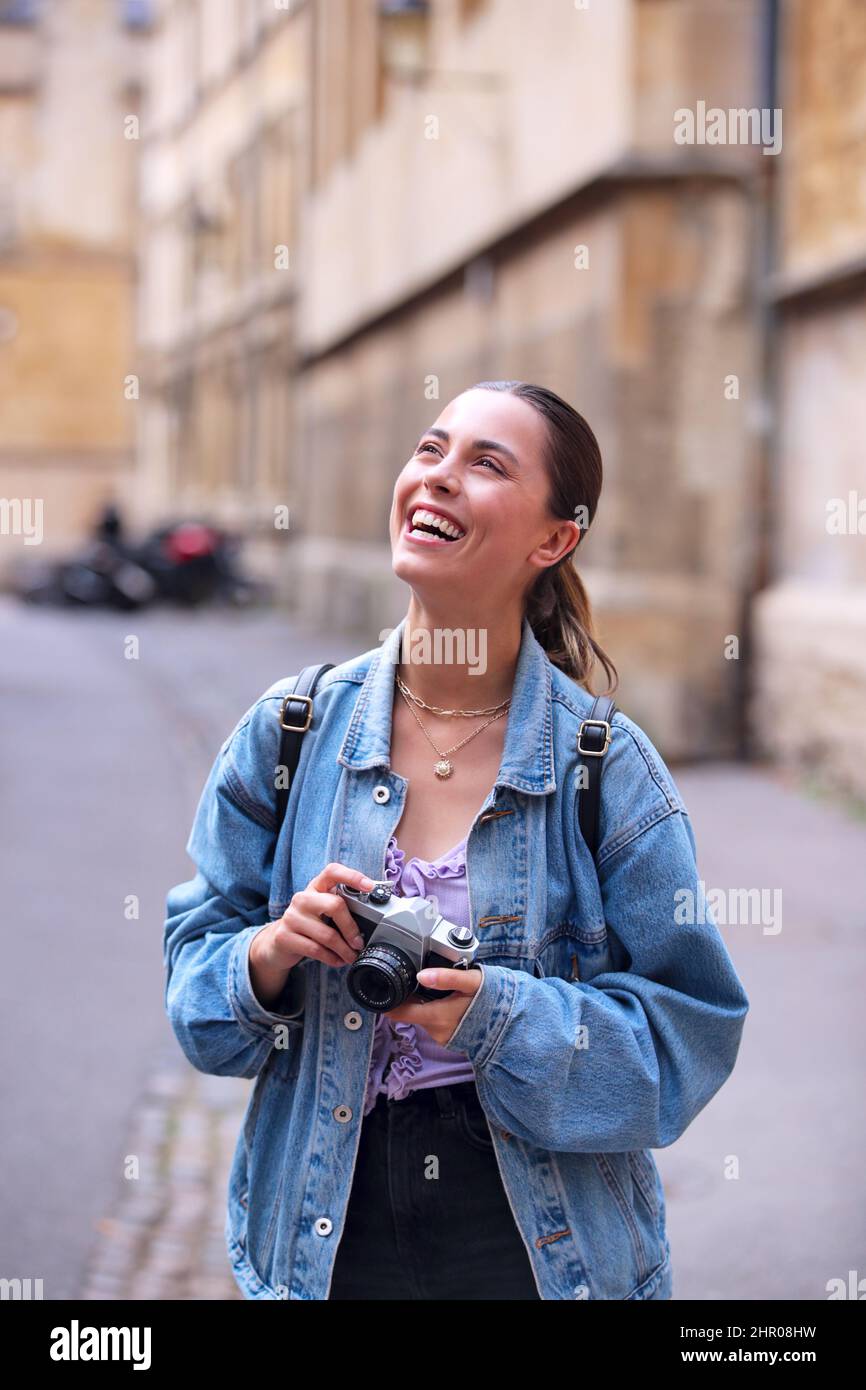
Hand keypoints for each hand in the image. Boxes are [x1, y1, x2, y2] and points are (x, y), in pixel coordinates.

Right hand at [254, 862, 374, 974]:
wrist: (278, 942)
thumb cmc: (309, 924)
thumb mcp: (323, 911)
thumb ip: (342, 908)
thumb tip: (371, 920)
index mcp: (316, 886)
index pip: (333, 871)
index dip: (352, 876)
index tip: (370, 887)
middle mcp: (302, 898)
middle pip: (335, 905)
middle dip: (351, 928)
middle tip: (359, 943)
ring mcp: (292, 917)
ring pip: (327, 935)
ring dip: (344, 950)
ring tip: (351, 956)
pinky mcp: (285, 936)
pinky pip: (316, 950)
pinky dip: (332, 958)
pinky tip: (338, 960)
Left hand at [384, 966, 483, 1045]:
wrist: (511, 1023)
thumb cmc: (492, 1000)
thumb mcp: (471, 982)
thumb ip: (447, 977)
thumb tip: (421, 974)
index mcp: (437, 1016)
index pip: (399, 1013)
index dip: (389, 1001)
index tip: (385, 987)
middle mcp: (436, 1030)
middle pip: (410, 1013)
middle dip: (408, 998)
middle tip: (413, 980)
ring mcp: (442, 1037)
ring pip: (422, 1017)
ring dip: (423, 1004)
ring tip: (432, 988)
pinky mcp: (449, 1038)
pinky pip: (434, 1023)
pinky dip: (434, 1011)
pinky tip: (444, 1000)